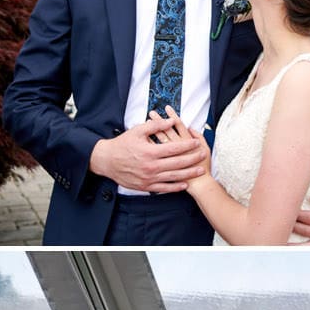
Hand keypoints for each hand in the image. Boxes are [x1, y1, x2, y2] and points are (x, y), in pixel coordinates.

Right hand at [88, 113, 209, 191]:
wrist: (107, 161)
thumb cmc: (122, 145)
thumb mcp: (136, 131)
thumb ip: (154, 125)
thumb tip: (170, 120)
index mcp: (150, 151)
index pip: (174, 148)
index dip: (187, 145)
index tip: (197, 142)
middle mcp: (151, 166)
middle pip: (177, 163)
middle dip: (192, 159)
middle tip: (203, 155)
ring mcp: (149, 177)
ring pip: (174, 176)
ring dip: (189, 173)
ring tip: (200, 170)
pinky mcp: (146, 186)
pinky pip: (164, 188)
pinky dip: (176, 187)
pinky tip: (185, 184)